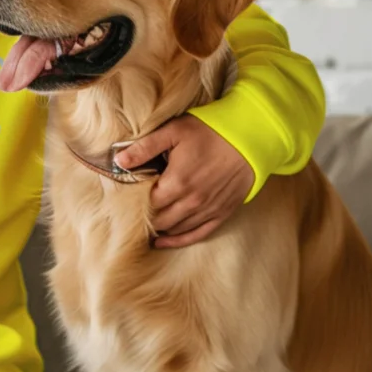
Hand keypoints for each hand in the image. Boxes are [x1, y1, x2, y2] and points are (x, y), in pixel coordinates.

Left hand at [115, 115, 253, 248]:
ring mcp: (208, 210)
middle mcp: (191, 202)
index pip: (146, 203)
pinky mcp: (222, 213)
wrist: (253, 136)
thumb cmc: (211, 131)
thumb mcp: (173, 132)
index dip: (134, 202)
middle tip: (134, 211)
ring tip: (145, 224)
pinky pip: (197, 234)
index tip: (127, 197)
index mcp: (176, 183)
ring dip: (159, 228)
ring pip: (175, 229)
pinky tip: (164, 241)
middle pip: (158, 220)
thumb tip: (118, 161)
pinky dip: (178, 240)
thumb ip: (144, 148)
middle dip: (145, 217)